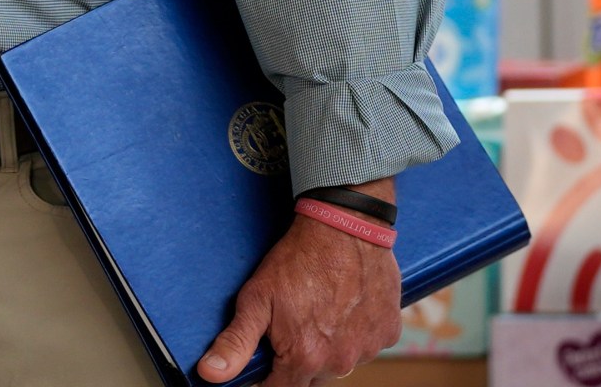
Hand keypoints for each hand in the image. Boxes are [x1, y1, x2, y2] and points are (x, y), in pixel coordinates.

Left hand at [198, 189, 401, 385]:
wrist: (344, 227)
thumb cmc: (298, 261)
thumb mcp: (256, 298)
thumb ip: (236, 342)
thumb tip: (211, 373)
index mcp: (305, 359)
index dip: (269, 376)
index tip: (266, 357)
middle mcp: (340, 361)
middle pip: (312, 377)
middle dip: (299, 360)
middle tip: (293, 323)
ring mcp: (369, 347)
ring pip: (341, 361)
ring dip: (330, 347)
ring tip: (319, 310)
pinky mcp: (389, 331)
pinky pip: (368, 344)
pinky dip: (357, 332)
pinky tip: (345, 307)